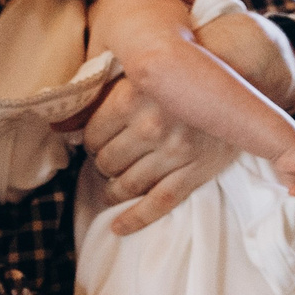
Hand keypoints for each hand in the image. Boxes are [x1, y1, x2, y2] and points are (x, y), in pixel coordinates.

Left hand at [83, 79, 233, 235]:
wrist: (236, 71)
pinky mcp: (195, 170)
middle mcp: (151, 126)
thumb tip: (57, 125)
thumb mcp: (133, 69)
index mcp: (131, 97)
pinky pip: (159, 203)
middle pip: (107, 162)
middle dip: (103, 164)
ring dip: (113, 189)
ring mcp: (174, 152)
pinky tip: (118, 227)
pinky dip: (135, 219)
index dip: (90, 142)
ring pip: (127, 184)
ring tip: (112, 186)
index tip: (96, 141)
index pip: (92, 136)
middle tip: (108, 159)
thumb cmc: (177, 67)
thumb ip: (97, 92)